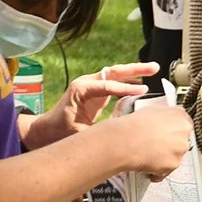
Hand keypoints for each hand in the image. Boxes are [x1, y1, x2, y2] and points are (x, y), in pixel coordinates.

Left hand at [24, 63, 159, 147]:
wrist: (47, 129)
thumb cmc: (61, 133)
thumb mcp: (81, 134)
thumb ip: (101, 130)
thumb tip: (124, 127)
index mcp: (81, 90)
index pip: (107, 86)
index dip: (126, 88)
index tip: (143, 90)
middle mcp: (86, 83)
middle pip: (114, 71)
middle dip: (135, 69)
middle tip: (153, 67)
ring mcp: (91, 85)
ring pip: (115, 74)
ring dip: (134, 71)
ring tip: (153, 69)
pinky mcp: (96, 91)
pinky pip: (114, 82)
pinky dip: (128, 81)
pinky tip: (142, 83)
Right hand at [111, 104, 192, 181]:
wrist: (126, 141)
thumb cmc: (133, 125)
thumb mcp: (150, 110)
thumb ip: (163, 116)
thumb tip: (161, 120)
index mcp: (179, 115)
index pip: (184, 123)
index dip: (175, 130)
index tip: (168, 134)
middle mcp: (184, 131)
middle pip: (181, 140)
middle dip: (171, 144)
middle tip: (156, 146)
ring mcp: (180, 148)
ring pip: (176, 155)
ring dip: (165, 157)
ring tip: (149, 157)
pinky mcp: (174, 164)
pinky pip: (167, 169)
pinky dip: (159, 171)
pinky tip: (147, 167)